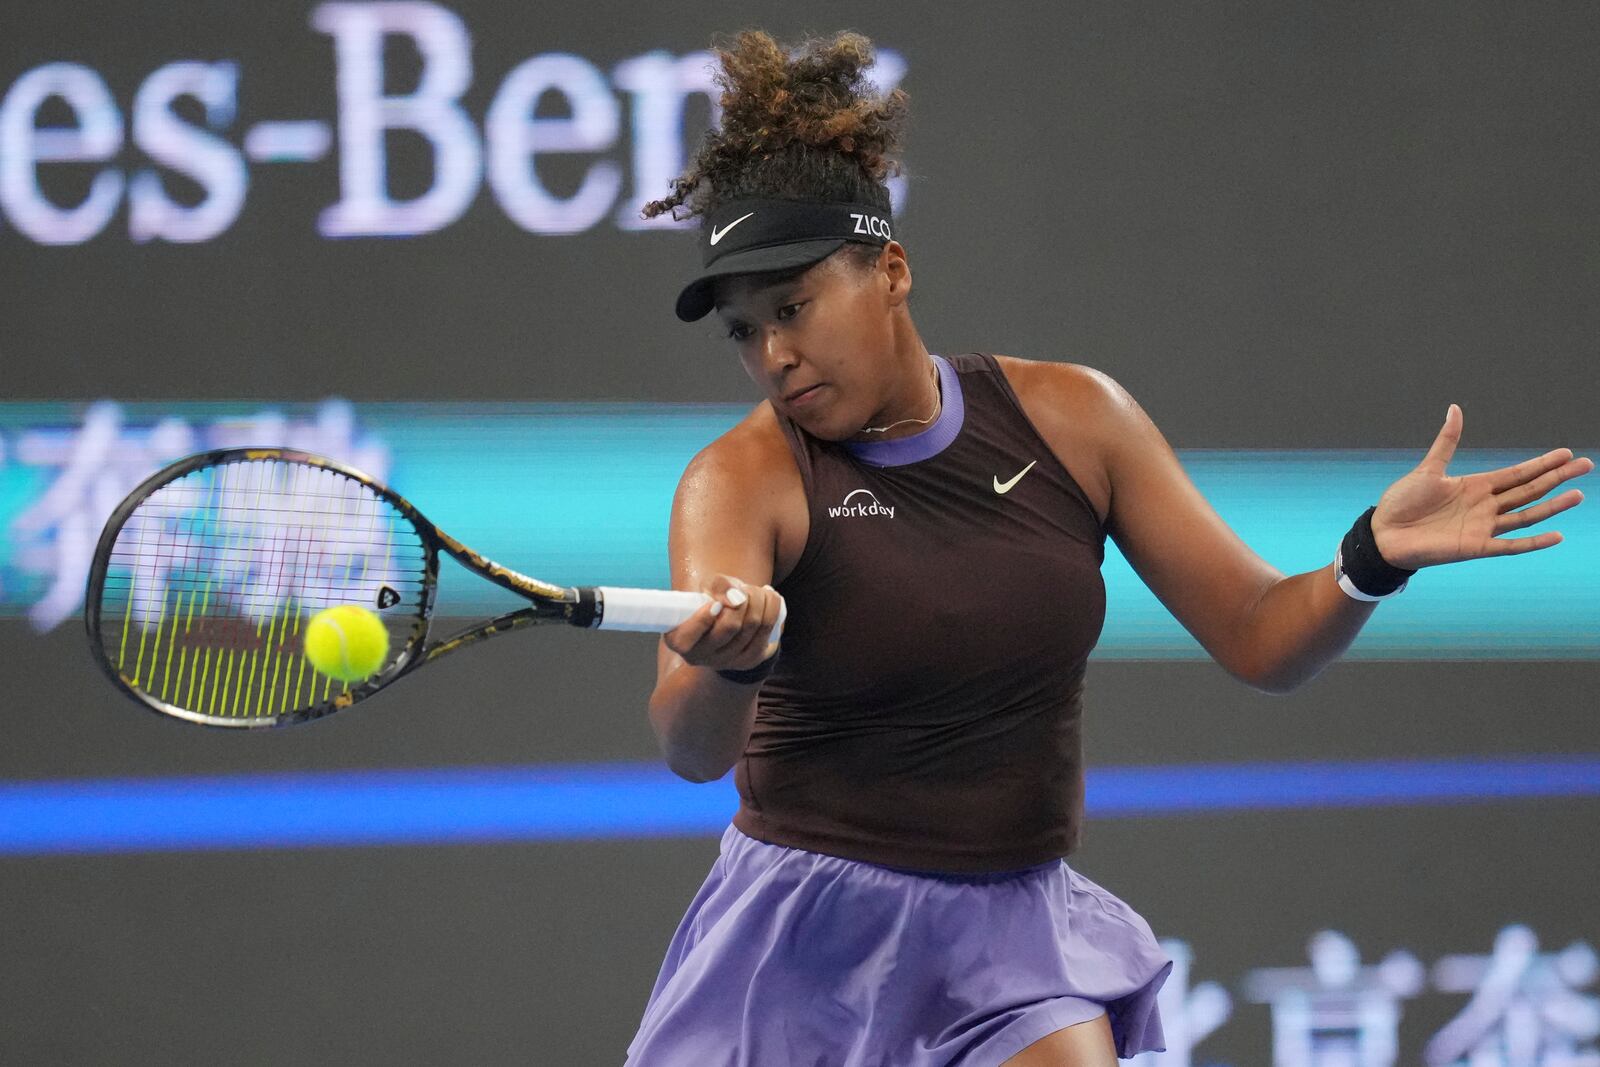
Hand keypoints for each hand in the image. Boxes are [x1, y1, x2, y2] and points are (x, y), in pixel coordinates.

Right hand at [662, 575, 784, 670]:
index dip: (702, 620)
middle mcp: (702, 656)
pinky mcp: (750, 660)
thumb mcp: (708, 587)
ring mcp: (727, 662)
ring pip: (753, 625)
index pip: (687, 638)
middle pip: (730, 626)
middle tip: (743, 589)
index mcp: (681, 640)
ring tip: (756, 590)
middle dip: (742, 599)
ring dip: (759, 599)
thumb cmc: (713, 599)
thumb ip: (719, 586)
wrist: (730, 616)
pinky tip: (770, 598)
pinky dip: (773, 607)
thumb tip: (736, 598)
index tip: (714, 604)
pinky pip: (769, 630)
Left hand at [1371, 404, 1593, 569]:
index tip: (1566, 453)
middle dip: (1556, 478)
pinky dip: (1533, 542)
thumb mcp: (1428, 468)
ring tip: (1578, 494)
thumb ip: (1447, 441)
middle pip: (1529, 490)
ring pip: (1526, 515)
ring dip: (1552, 506)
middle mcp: (1484, 506)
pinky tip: (1556, 535)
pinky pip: (1510, 545)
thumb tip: (1455, 409)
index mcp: (1475, 485)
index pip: (1517, 473)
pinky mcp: (1475, 547)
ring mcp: (1482, 526)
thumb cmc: (1402, 502)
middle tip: (1585, 465)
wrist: (1383, 533)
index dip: (1541, 464)